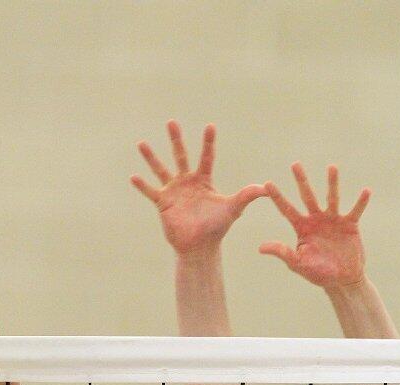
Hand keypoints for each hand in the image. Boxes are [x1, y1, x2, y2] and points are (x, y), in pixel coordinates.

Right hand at [131, 120, 266, 253]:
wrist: (200, 246)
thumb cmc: (217, 228)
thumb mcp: (233, 209)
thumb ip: (247, 196)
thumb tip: (266, 188)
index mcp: (203, 180)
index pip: (206, 157)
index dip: (208, 142)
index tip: (210, 126)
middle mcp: (187, 182)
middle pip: (180, 155)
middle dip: (176, 139)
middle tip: (172, 121)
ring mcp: (173, 191)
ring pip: (161, 169)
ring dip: (151, 157)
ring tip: (142, 143)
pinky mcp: (163, 203)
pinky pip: (151, 191)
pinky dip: (142, 185)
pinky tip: (133, 176)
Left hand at [258, 163, 370, 288]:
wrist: (342, 280)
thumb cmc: (318, 273)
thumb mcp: (298, 263)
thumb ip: (283, 253)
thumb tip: (261, 247)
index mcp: (302, 228)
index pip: (287, 210)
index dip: (277, 197)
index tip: (267, 183)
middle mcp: (316, 220)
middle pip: (307, 196)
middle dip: (301, 181)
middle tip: (294, 164)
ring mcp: (333, 220)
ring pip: (332, 198)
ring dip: (332, 183)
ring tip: (331, 167)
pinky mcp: (350, 224)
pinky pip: (355, 210)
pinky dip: (360, 202)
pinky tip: (366, 191)